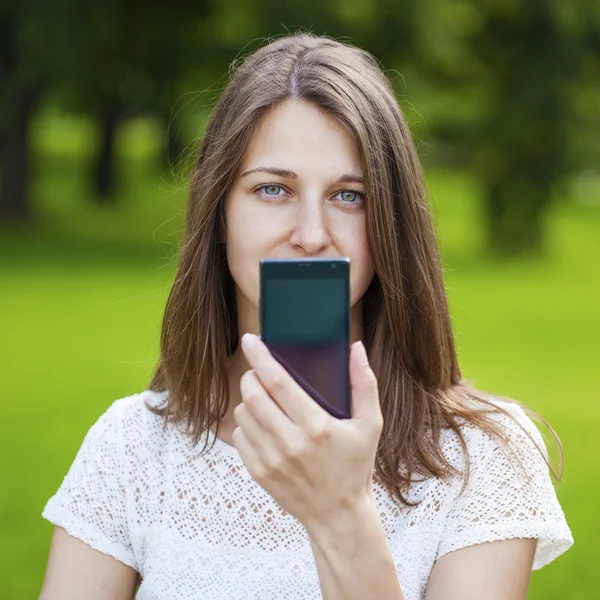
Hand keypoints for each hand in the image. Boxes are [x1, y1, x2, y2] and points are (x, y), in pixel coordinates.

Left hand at [232, 333, 383, 528]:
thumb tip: (355, 348)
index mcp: (317, 427)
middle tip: (259, 372)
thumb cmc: (355, 465)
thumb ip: (364, 383)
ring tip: (265, 400)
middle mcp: (290, 443)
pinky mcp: (258, 473)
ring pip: (243, 414)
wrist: (337, 514)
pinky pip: (239, 436)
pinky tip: (263, 425)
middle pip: (253, 395)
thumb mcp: (370, 424)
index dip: (261, 357)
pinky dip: (246, 424)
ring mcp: (271, 460)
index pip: (278, 382)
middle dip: (251, 375)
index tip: (250, 339)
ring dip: (249, 399)